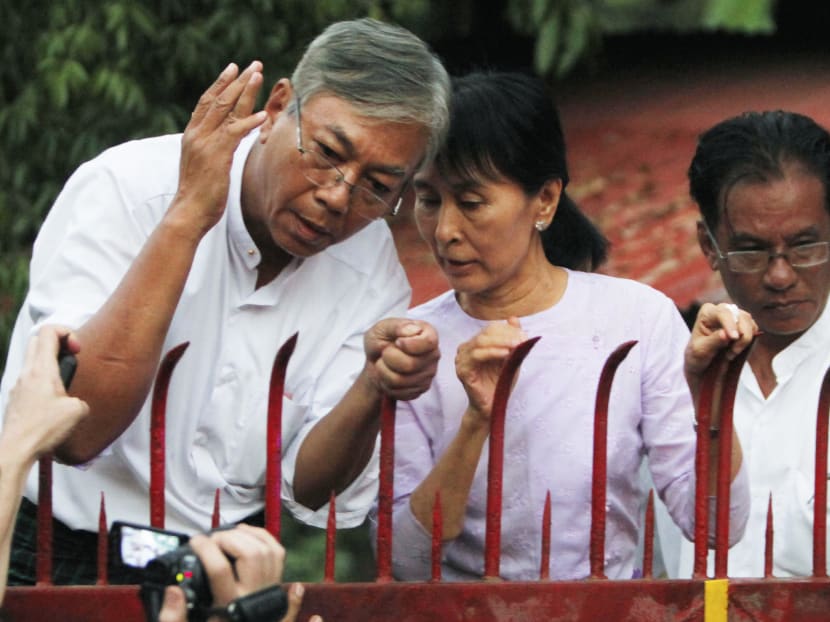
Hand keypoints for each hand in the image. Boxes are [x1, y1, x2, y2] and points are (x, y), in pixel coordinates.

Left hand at [0, 325, 88, 467]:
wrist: (16, 449)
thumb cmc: (43, 429)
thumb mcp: (77, 411)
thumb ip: (80, 399)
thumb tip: (76, 403)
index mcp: (42, 369)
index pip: (49, 331)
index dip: (67, 332)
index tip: (77, 349)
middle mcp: (27, 373)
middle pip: (37, 340)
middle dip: (57, 343)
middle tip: (70, 358)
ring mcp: (18, 385)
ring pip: (31, 360)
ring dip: (48, 363)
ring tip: (62, 383)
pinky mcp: (15, 398)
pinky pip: (28, 379)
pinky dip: (41, 381)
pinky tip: (51, 401)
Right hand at [157, 525, 319, 621]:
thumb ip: (175, 617)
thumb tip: (173, 591)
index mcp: (230, 608)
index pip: (220, 569)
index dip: (206, 548)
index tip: (195, 541)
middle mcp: (252, 597)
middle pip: (250, 554)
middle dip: (229, 539)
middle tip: (212, 540)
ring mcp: (267, 590)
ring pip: (266, 551)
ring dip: (248, 536)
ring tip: (229, 534)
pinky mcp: (275, 585)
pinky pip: (278, 554)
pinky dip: (265, 539)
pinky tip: (250, 535)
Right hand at [170, 61, 267, 236]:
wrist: (188, 211)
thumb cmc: (200, 194)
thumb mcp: (204, 165)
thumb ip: (213, 148)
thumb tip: (226, 142)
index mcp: (193, 135)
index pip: (207, 101)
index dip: (221, 84)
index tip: (234, 69)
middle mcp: (197, 134)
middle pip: (218, 99)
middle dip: (237, 80)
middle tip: (253, 65)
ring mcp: (205, 143)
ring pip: (226, 109)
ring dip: (244, 91)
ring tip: (258, 76)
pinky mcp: (217, 155)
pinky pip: (234, 133)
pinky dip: (249, 122)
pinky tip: (263, 114)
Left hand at [363, 318, 439, 400]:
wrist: (376, 360)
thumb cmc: (381, 340)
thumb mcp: (383, 327)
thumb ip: (397, 326)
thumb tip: (413, 330)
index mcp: (428, 334)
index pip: (429, 342)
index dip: (409, 345)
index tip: (397, 342)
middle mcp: (433, 355)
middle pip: (411, 365)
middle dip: (389, 358)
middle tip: (385, 352)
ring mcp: (429, 374)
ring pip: (402, 381)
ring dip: (384, 372)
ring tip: (384, 363)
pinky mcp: (420, 389)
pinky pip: (400, 392)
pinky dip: (386, 384)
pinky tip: (388, 375)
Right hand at [455, 317, 526, 422]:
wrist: (493, 406)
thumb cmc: (500, 383)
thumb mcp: (510, 358)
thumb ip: (511, 339)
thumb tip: (514, 318)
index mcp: (475, 344)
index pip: (491, 329)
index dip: (508, 330)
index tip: (525, 336)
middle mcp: (466, 349)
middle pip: (486, 333)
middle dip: (506, 335)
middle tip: (522, 339)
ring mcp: (461, 359)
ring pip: (481, 341)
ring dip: (501, 342)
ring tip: (516, 346)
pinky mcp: (462, 370)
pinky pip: (476, 355)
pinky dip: (492, 352)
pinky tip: (505, 354)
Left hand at [684, 302, 756, 396]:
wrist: (703, 364)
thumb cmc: (698, 356)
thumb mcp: (701, 351)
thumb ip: (713, 341)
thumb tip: (725, 334)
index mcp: (707, 313)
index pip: (722, 313)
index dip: (730, 324)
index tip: (734, 338)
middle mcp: (722, 310)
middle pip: (740, 316)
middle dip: (741, 336)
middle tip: (730, 354)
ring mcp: (734, 316)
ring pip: (749, 322)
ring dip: (745, 340)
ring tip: (730, 354)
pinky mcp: (744, 325)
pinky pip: (754, 329)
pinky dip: (749, 340)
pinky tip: (737, 349)